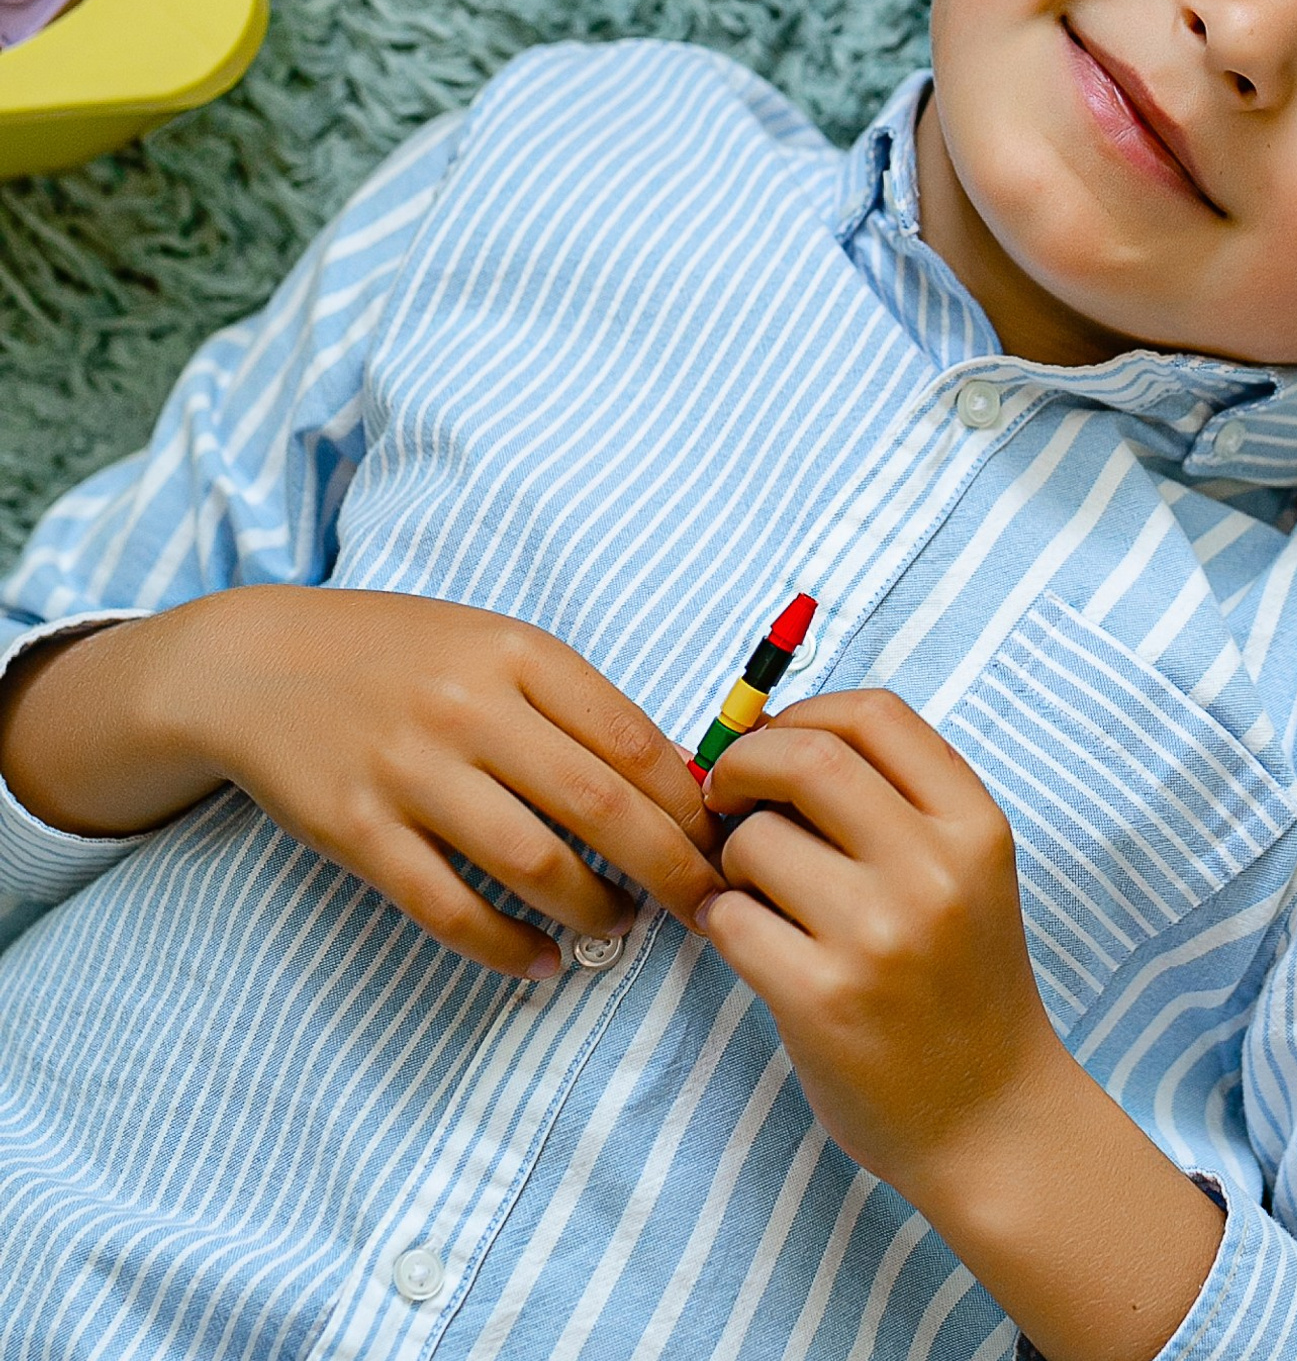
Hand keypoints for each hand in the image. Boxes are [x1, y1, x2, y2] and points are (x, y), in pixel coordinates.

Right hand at [0, 587, 725, 979]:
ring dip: (594, 911)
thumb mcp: (497, 647)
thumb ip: (577, 704)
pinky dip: (502, 946)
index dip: (692, 801)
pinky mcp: (356, 831)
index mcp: (521, 655)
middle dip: (671, 868)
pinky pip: (446, 907)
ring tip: (621, 928)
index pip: (635, 738)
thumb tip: (678, 779)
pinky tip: (537, 962)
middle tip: (708, 907)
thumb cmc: (403, 656)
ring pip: (533, 864)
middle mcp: (472, 710)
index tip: (727, 839)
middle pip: (601, 807)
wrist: (257, 664)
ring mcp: (411, 772)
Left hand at [697, 688, 1055, 1181]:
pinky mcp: (824, 999)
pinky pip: (730, 919)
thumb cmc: (961, 984)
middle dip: (743, 765)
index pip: (874, 714)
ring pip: (755, 841)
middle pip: (807, 758)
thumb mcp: (966, 872)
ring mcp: (879, 934)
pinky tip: (751, 942)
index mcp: (974, 825)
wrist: (991, 1117)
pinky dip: (722, 921)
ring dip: (732, 860)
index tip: (773, 743)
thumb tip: (768, 740)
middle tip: (723, 797)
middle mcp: (934, 868)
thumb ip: (894, 803)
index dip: (804, 713)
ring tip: (758, 896)